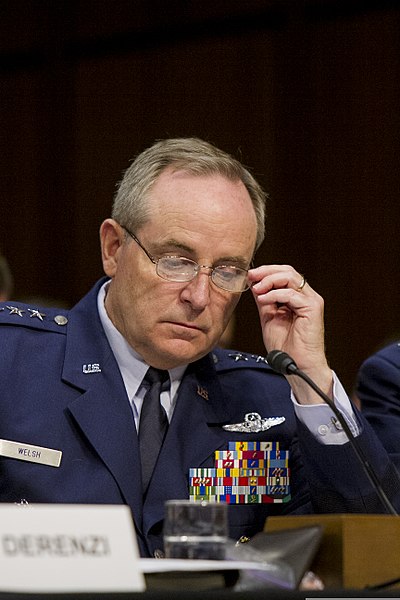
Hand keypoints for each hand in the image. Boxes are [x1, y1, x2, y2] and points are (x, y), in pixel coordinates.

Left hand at [248, 265, 332, 402]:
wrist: (296, 366)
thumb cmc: (286, 347)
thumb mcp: (269, 318)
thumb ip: (264, 301)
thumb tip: (254, 284)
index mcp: (297, 297)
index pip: (284, 274)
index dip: (266, 271)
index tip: (249, 275)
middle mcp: (307, 296)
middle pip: (288, 271)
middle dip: (267, 271)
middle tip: (251, 275)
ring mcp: (311, 301)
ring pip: (291, 278)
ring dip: (269, 280)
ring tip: (256, 288)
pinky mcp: (313, 308)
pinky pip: (291, 294)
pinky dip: (274, 294)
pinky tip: (263, 299)